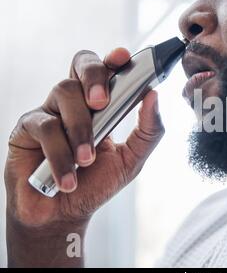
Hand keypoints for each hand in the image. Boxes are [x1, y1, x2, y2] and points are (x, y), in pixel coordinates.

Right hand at [5, 48, 164, 266]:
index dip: (113, 59)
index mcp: (101, 105)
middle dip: (95, 76)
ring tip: (86, 160)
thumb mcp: (131, 160)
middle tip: (102, 102)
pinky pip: (45, 126)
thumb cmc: (96, 183)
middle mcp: (75, 102)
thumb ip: (148, 131)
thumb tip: (154, 96)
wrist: (62, 214)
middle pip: (81, 64)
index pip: (106, 71)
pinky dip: (60, 154)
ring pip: (64, 93)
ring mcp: (50, 111)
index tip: (123, 57)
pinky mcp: (26, 128)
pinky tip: (68, 178)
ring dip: (80, 129)